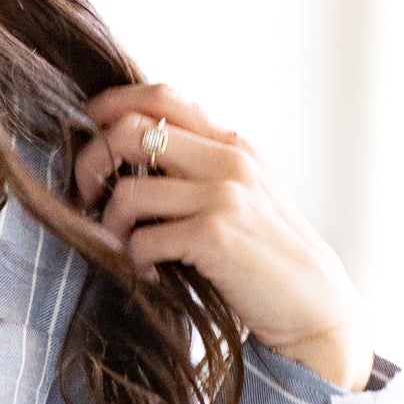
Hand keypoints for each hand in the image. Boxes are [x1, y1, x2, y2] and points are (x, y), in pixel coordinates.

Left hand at [72, 82, 373, 390]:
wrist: (316, 306)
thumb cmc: (269, 256)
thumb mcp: (244, 195)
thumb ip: (201, 168)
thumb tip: (133, 154)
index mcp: (232, 144)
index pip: (161, 96)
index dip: (111, 105)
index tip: (87, 130)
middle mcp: (229, 160)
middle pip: (130, 131)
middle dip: (92, 164)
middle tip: (88, 197)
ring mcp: (224, 196)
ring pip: (128, 191)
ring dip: (111, 224)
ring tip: (124, 246)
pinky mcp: (215, 236)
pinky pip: (143, 239)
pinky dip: (134, 261)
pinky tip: (149, 274)